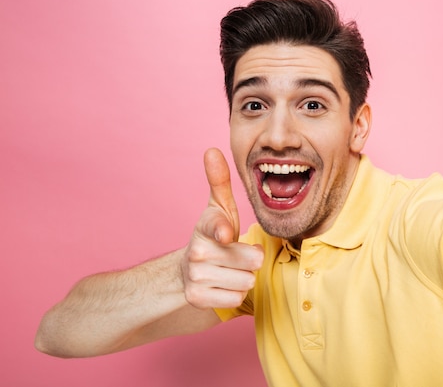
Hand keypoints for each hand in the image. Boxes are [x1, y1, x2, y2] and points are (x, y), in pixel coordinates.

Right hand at [182, 148, 263, 308]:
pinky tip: (224, 285)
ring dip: (244, 277)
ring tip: (230, 270)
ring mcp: (195, 277)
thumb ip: (220, 182)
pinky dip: (235, 294)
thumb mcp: (219, 209)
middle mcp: (197, 252)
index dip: (223, 230)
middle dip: (250, 260)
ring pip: (246, 282)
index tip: (226, 234)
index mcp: (205, 227)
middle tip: (238, 255)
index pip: (216, 226)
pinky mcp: (196, 299)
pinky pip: (236, 299)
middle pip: (250, 261)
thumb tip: (212, 150)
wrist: (186, 271)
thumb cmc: (214, 236)